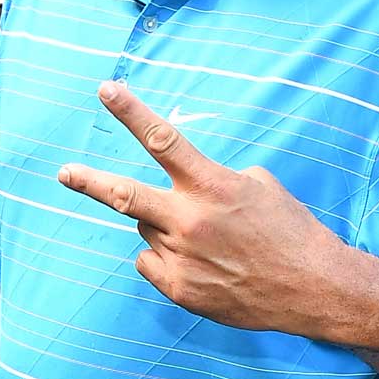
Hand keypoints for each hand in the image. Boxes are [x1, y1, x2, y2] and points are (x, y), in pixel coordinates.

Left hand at [57, 81, 345, 334]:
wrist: (313, 288)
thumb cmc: (290, 229)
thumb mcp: (258, 185)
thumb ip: (212, 178)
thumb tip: (184, 185)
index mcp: (212, 186)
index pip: (162, 138)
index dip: (130, 111)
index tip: (106, 89)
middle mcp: (191, 221)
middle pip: (125, 195)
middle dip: (90, 182)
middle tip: (65, 173)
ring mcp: (183, 258)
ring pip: (146, 229)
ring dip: (163, 226)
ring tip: (205, 238)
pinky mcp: (180, 290)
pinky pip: (151, 262)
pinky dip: (166, 258)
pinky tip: (201, 263)